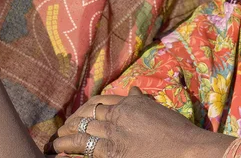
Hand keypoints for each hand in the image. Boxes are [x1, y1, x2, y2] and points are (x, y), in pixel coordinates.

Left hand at [52, 87, 231, 157]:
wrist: (186, 149)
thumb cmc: (177, 132)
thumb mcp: (157, 110)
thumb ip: (141, 101)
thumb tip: (132, 89)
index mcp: (129, 104)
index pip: (98, 103)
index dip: (84, 110)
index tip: (77, 115)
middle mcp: (118, 116)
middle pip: (86, 116)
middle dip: (71, 123)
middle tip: (61, 129)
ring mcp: (113, 135)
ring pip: (81, 132)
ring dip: (65, 137)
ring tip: (54, 142)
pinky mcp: (111, 153)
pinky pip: (84, 149)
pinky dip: (69, 149)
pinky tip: (60, 151)